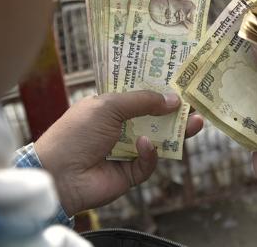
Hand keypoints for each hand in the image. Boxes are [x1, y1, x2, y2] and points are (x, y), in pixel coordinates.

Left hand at [34, 91, 202, 215]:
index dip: (160, 89)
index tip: (182, 82)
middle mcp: (119, 127)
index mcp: (110, 107)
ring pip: (159, 139)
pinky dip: (150, 154)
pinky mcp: (129, 173)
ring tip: (196, 123)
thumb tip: (174, 99)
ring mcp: (126, 150)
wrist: (59, 174)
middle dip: (176, 112)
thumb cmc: (77, 132)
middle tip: (197, 105)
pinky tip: (146, 145)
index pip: (140, 96)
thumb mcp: (109, 106)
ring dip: (176, 132)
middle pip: (155, 118)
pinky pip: (149, 162)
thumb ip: (142, 100)